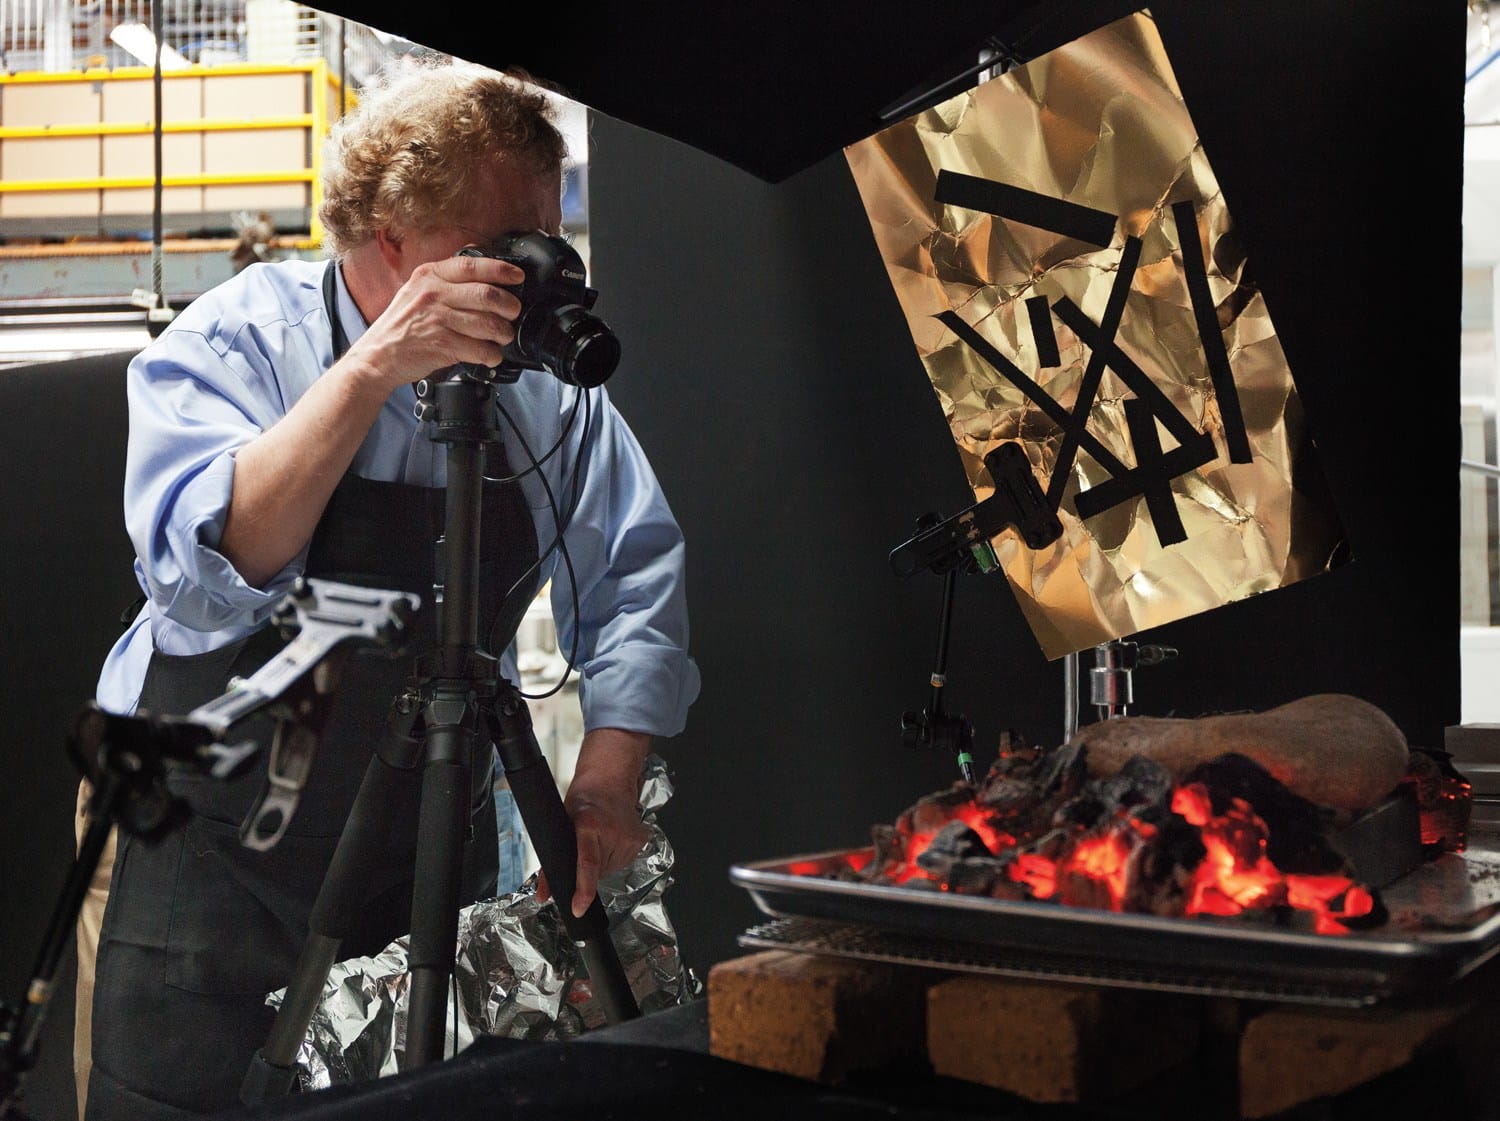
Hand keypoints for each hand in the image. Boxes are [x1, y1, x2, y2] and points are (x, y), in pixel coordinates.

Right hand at [350, 252, 525, 392]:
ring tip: (504, 336)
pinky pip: (479, 348)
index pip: (472, 266)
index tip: (518, 276)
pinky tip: (491, 354)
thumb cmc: (402, 325)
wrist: (378, 355)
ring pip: (487, 323)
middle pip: (486, 295)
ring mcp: (437, 319)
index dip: (501, 270)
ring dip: (503, 332)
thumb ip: (445, 277)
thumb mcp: (416, 289)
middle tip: (514, 312)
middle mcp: (432, 293)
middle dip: (509, 305)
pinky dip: (492, 354)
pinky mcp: (441, 344)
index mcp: (429, 275)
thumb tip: (479, 260)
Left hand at [537, 729, 650, 917]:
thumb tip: (542, 896)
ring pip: (611, 870)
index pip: (587, 864)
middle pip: (598, 873)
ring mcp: (630, 837)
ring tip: (600, 839)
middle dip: (589, 871)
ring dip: (603, 864)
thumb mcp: (560, 827)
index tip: (578, 908)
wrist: (610, 781)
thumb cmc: (582, 800)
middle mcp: (613, 832)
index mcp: (589, 825)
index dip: (583, 890)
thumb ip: (549, 865)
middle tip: (585, 846)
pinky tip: (612, 840)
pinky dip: (615, 858)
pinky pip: (624, 863)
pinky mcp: (641, 840)